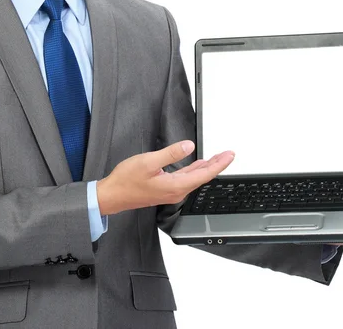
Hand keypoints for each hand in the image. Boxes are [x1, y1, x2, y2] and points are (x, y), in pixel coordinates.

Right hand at [96, 140, 234, 215]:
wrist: (112, 196)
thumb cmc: (126, 180)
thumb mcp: (148, 162)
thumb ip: (171, 153)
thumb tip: (189, 146)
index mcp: (175, 185)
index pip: (204, 174)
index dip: (219, 164)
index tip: (230, 155)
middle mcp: (176, 191)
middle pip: (202, 177)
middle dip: (217, 165)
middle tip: (228, 154)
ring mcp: (171, 192)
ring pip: (194, 178)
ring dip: (207, 168)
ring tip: (217, 158)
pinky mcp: (165, 190)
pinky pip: (185, 179)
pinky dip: (195, 171)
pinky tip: (197, 165)